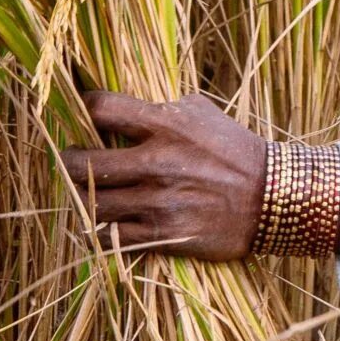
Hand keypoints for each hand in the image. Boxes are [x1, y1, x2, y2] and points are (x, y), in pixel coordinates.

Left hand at [62, 90, 266, 260]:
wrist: (273, 198)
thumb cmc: (235, 149)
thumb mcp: (202, 112)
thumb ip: (163, 107)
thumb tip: (127, 102)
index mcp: (165, 125)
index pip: (102, 108)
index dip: (83, 108)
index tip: (80, 114)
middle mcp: (156, 162)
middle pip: (82, 162)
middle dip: (67, 160)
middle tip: (68, 160)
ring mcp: (158, 201)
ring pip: (91, 203)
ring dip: (81, 198)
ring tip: (83, 193)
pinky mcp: (163, 235)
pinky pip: (112, 238)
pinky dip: (98, 231)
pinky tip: (99, 223)